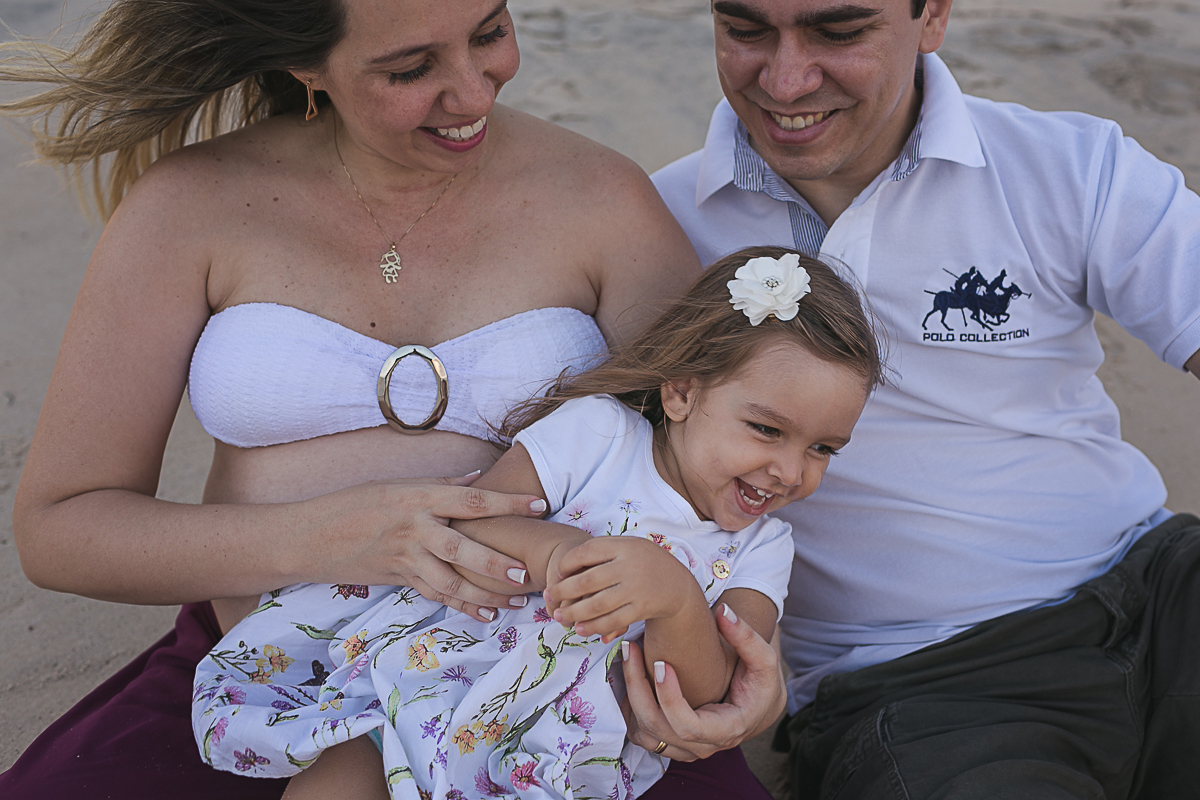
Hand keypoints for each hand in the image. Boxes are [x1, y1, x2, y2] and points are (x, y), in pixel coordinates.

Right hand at [314, 474, 546, 621]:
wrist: (309, 536)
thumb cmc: (355, 503)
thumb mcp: (397, 484)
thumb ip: (442, 485)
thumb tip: (480, 479)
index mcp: (419, 496)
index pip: (472, 500)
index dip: (508, 502)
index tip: (539, 506)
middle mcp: (414, 527)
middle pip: (462, 548)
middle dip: (497, 562)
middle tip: (528, 572)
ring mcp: (405, 557)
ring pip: (451, 580)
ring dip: (486, 593)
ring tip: (518, 599)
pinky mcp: (398, 579)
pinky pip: (436, 595)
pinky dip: (463, 606)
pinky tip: (488, 614)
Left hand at [547, 537, 685, 642]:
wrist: (677, 585)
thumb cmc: (643, 563)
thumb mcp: (627, 547)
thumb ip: (601, 552)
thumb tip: (564, 568)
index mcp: (624, 546)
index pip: (587, 551)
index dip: (567, 562)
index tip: (557, 572)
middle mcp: (630, 566)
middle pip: (588, 580)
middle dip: (563, 591)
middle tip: (548, 597)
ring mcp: (636, 588)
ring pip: (598, 604)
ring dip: (574, 613)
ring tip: (560, 617)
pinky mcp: (642, 608)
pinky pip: (613, 621)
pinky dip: (594, 627)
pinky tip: (581, 629)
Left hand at [620, 604, 785, 760]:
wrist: (760, 706)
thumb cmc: (761, 682)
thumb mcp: (764, 658)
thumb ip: (746, 636)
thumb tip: (723, 612)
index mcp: (727, 729)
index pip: (689, 726)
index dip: (670, 699)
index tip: (661, 663)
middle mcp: (704, 746)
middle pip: (659, 728)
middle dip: (638, 689)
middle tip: (631, 650)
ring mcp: (687, 749)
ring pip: (646, 735)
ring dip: (630, 698)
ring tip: (627, 659)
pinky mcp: (674, 744)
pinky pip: (643, 736)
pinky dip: (630, 711)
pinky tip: (630, 679)